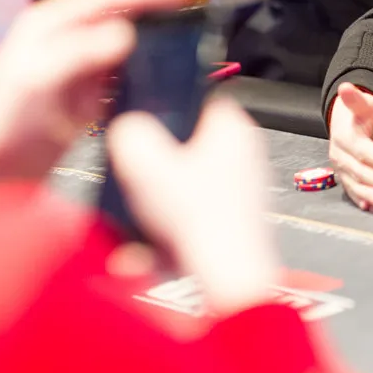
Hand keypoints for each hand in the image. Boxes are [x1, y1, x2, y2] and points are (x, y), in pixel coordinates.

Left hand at [0, 0, 192, 185]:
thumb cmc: (3, 121)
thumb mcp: (36, 79)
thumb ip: (78, 54)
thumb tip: (123, 33)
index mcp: (51, 22)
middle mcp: (71, 37)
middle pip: (124, 11)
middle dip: (159, 6)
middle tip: (195, 6)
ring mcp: (87, 64)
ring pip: (133, 39)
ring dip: (160, 36)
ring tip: (192, 34)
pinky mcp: (98, 91)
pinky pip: (134, 71)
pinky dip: (154, 68)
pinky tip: (171, 71)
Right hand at [107, 95, 278, 316]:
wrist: (228, 276)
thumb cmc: (203, 221)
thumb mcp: (146, 166)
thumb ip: (130, 134)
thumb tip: (127, 128)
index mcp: (233, 126)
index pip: (194, 96)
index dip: (163, 109)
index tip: (142, 126)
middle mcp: (245, 151)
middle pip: (185, 142)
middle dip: (155, 162)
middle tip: (138, 177)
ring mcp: (242, 184)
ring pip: (187, 178)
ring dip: (160, 196)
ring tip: (146, 212)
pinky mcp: (234, 215)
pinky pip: (194, 207)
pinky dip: (174, 220)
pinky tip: (158, 238)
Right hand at [327, 83, 372, 211]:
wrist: (347, 124)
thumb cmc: (361, 114)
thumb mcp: (362, 103)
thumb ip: (356, 99)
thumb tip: (346, 87)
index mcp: (345, 136)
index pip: (364, 151)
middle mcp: (339, 154)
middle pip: (360, 170)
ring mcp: (340, 168)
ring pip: (355, 183)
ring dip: (370, 195)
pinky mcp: (344, 177)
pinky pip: (352, 190)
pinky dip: (361, 199)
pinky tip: (372, 207)